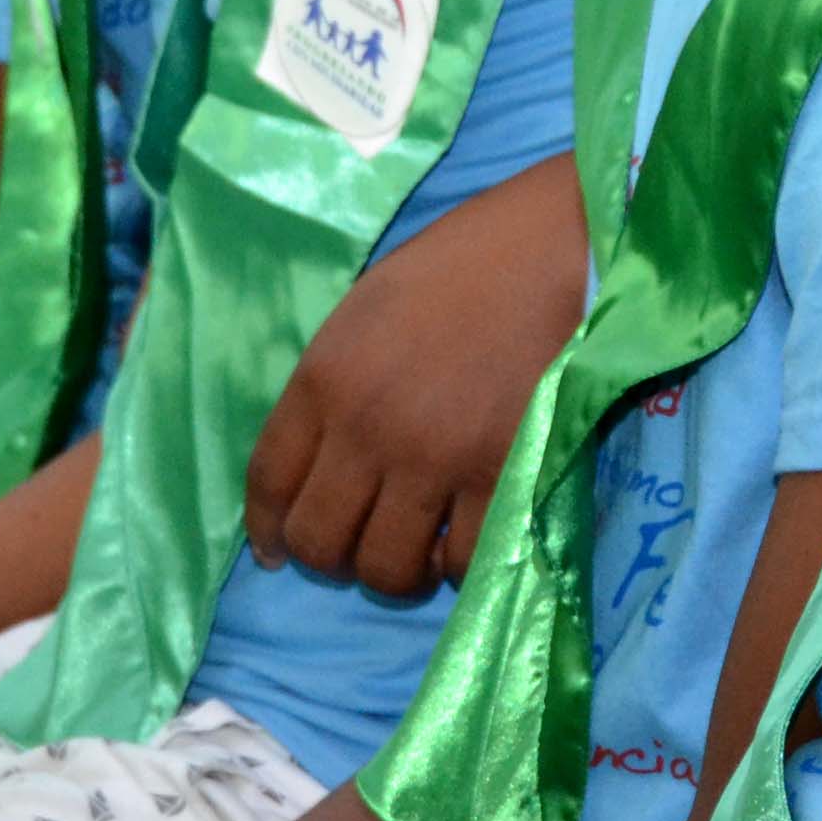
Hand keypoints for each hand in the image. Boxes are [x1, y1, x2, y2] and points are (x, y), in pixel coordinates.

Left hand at [243, 242, 573, 597]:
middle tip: (360, 548)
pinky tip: (464, 540)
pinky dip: (458, 564)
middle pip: (318, 540)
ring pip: (385, 568)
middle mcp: (367, 428)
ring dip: (394, 572)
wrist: (553, 248)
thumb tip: (322, 457)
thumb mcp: (365, 311)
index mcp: (324, 378)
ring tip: (416, 553)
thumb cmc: (461, 266)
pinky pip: (461, 560)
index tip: (279, 551)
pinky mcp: (500, 476)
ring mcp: (433, 459)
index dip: (269, 529)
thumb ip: (334, 386)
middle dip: (331, 559)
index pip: (268, 481)